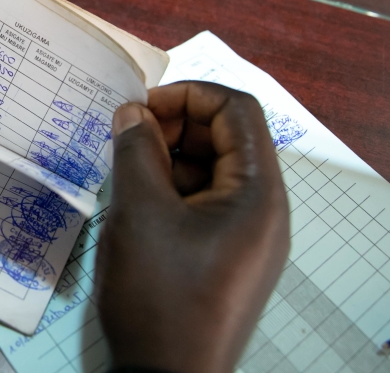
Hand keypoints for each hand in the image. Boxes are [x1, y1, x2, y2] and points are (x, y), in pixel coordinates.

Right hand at [97, 82, 289, 372]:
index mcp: (259, 193)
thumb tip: (132, 112)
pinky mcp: (227, 257)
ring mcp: (247, 237)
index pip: (237, 111)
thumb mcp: (139, 212)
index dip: (188, 95)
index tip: (140, 109)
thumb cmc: (159, 295)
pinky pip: (204, 204)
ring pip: (211, 172)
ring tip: (125, 173)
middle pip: (226, 138)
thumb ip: (135, 150)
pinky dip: (171, 191)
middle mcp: (264, 210)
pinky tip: (137, 205)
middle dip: (175, 127)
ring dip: (168, 159)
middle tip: (126, 138)